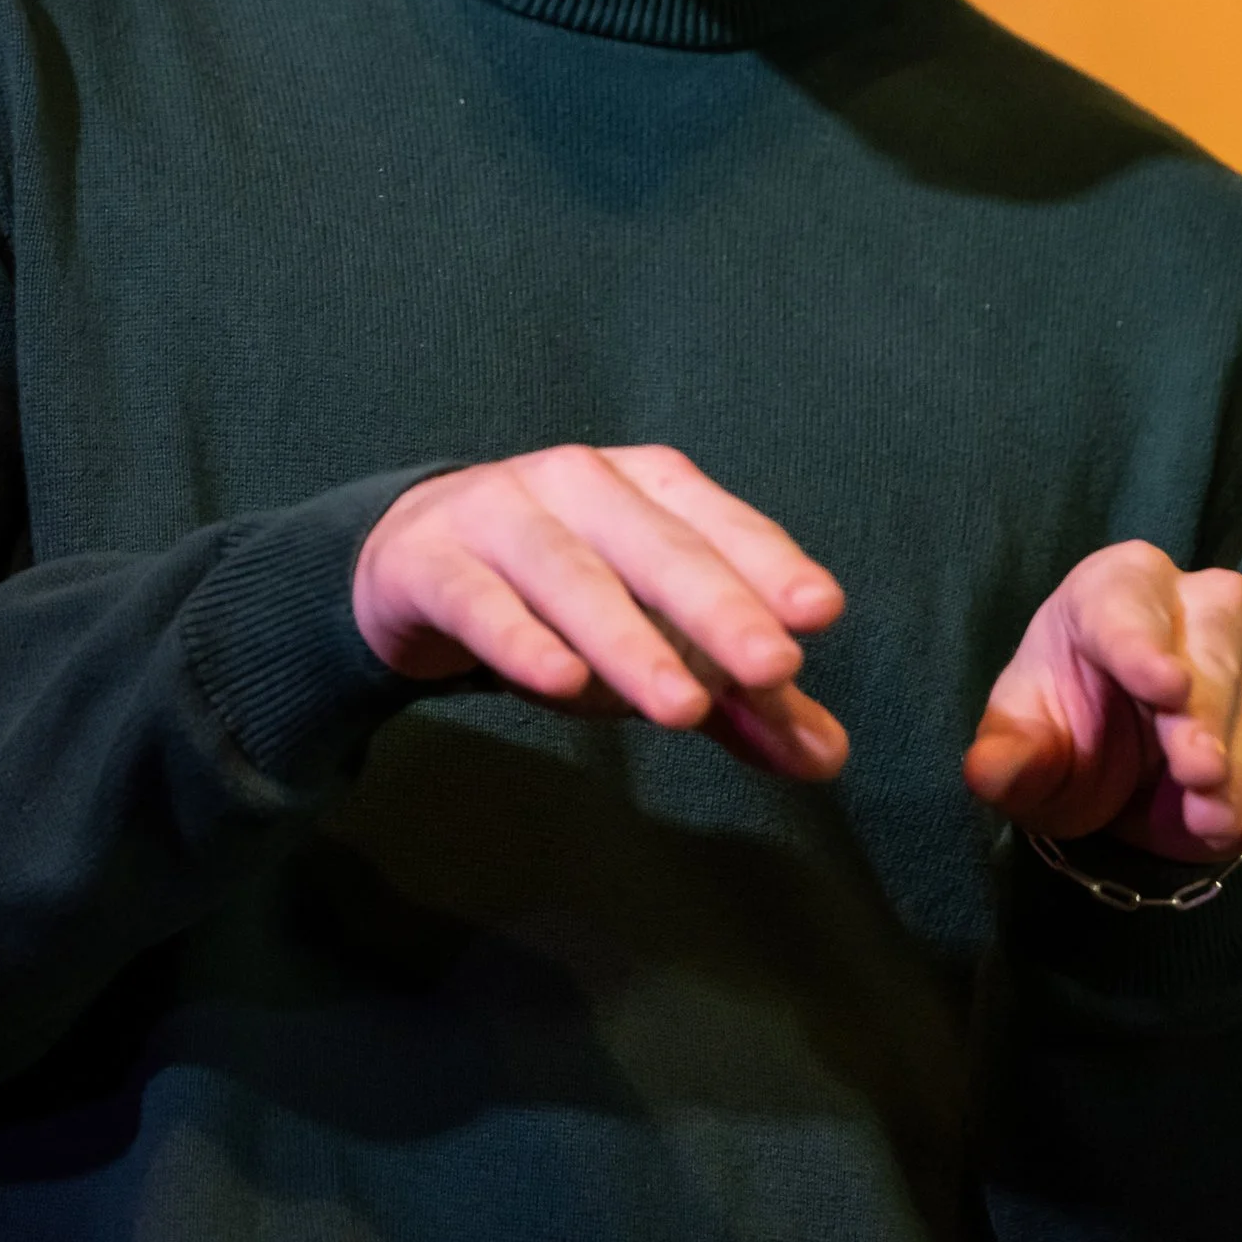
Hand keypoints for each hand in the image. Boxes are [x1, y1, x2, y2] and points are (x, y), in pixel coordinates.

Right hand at [352, 444, 848, 783]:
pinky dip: (520, 639)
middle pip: (657, 546)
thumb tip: (827, 758)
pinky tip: (560, 681)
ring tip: (682, 707)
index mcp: (648, 488)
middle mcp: (581, 484)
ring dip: (629, 640)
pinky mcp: (431, 561)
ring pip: (572, 575)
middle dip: (719, 607)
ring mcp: (501, 514)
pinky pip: (479, 601)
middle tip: (775, 667)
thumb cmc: (562, 595)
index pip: (718, 523)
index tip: (821, 611)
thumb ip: (736, 698)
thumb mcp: (653, 633)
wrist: (414, 558)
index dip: (769, 564)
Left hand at [962, 541, 1241, 862]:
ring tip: (1214, 821)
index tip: (1166, 687)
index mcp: (1115, 587)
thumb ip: (1009, 757)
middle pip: (1217, 635)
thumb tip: (990, 770)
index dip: (1144, 643)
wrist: (1119, 773)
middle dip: (1210, 711)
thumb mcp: (1025, 748)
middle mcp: (1197, 603)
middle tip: (1199, 777)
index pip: (1127, 602)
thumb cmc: (1065, 732)